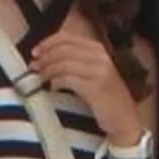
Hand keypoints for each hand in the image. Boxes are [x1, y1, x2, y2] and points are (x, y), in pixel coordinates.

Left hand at [25, 34, 141, 142]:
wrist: (125, 120)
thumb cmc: (105, 99)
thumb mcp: (92, 74)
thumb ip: (74, 62)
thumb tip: (44, 57)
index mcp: (98, 49)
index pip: (67, 37)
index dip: (47, 43)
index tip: (35, 53)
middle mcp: (100, 57)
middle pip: (63, 49)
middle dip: (45, 57)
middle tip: (34, 67)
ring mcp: (99, 71)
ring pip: (64, 63)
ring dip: (48, 70)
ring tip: (41, 78)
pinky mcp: (96, 87)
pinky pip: (68, 79)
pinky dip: (56, 82)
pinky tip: (53, 87)